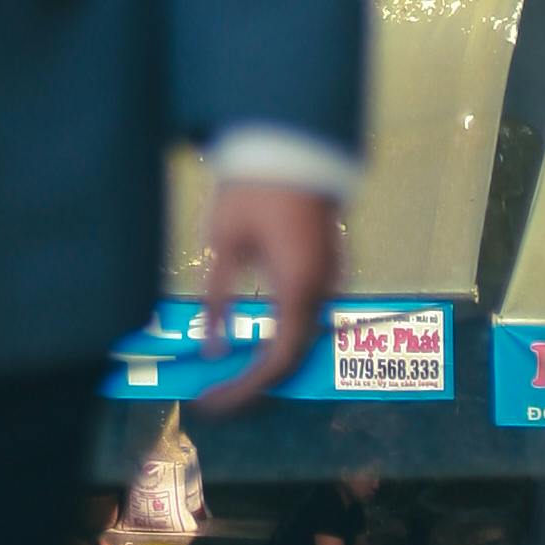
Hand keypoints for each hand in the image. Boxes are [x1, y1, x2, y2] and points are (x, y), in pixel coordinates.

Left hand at [192, 181, 343, 418]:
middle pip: (294, 355)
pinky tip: (253, 343)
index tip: (212, 402)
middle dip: (255, 384)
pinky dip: (282, 338)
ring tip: (228, 377)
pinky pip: (309, 315)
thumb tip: (213, 351)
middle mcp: (323, 289)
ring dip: (268, 362)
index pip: (277, 361)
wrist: (290, 141)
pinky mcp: (328, 265)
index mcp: (298, 288)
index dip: (245, 390)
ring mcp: (331, 277)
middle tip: (215, 397)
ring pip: (303, 337)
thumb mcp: (222, 241)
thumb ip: (217, 298)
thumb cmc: (250, 188)